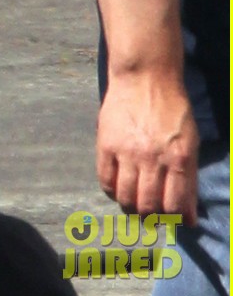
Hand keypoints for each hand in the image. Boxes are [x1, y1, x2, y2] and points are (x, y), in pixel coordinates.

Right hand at [96, 72, 198, 225]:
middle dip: (149, 217)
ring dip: (130, 206)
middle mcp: (152, 158)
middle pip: (148, 206)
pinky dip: (111, 190)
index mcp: (178, 159)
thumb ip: (190, 182)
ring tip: (132, 202)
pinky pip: (105, 179)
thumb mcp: (191, 143)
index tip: (168, 218)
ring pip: (126, 197)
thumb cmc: (173, 109)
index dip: (171, 219)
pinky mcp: (106, 142)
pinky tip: (117, 188)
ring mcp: (127, 151)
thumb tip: (190, 219)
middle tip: (148, 213)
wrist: (145, 76)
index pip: (173, 206)